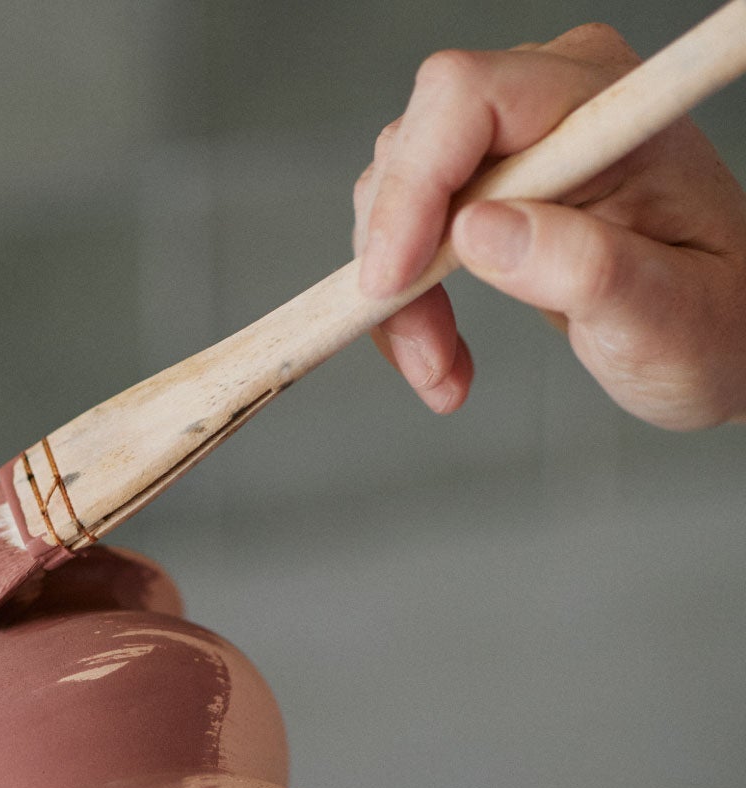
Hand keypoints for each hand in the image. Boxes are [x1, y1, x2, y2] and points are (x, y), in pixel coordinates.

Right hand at [353, 24, 745, 428]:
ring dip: (397, 298)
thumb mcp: (666, 318)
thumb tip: (479, 232)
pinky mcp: (482, 189)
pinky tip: (441, 356)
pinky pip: (402, 231)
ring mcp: (510, 143)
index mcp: (607, 103)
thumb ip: (587, 269)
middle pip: (412, 147)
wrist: (717, 336)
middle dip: (398, 261)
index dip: (413, 184)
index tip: (392, 281)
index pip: (467, 97)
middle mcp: (550, 101)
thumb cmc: (712, 323)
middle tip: (428, 361)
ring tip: (442, 373)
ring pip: (393, 197)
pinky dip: (403, 304)